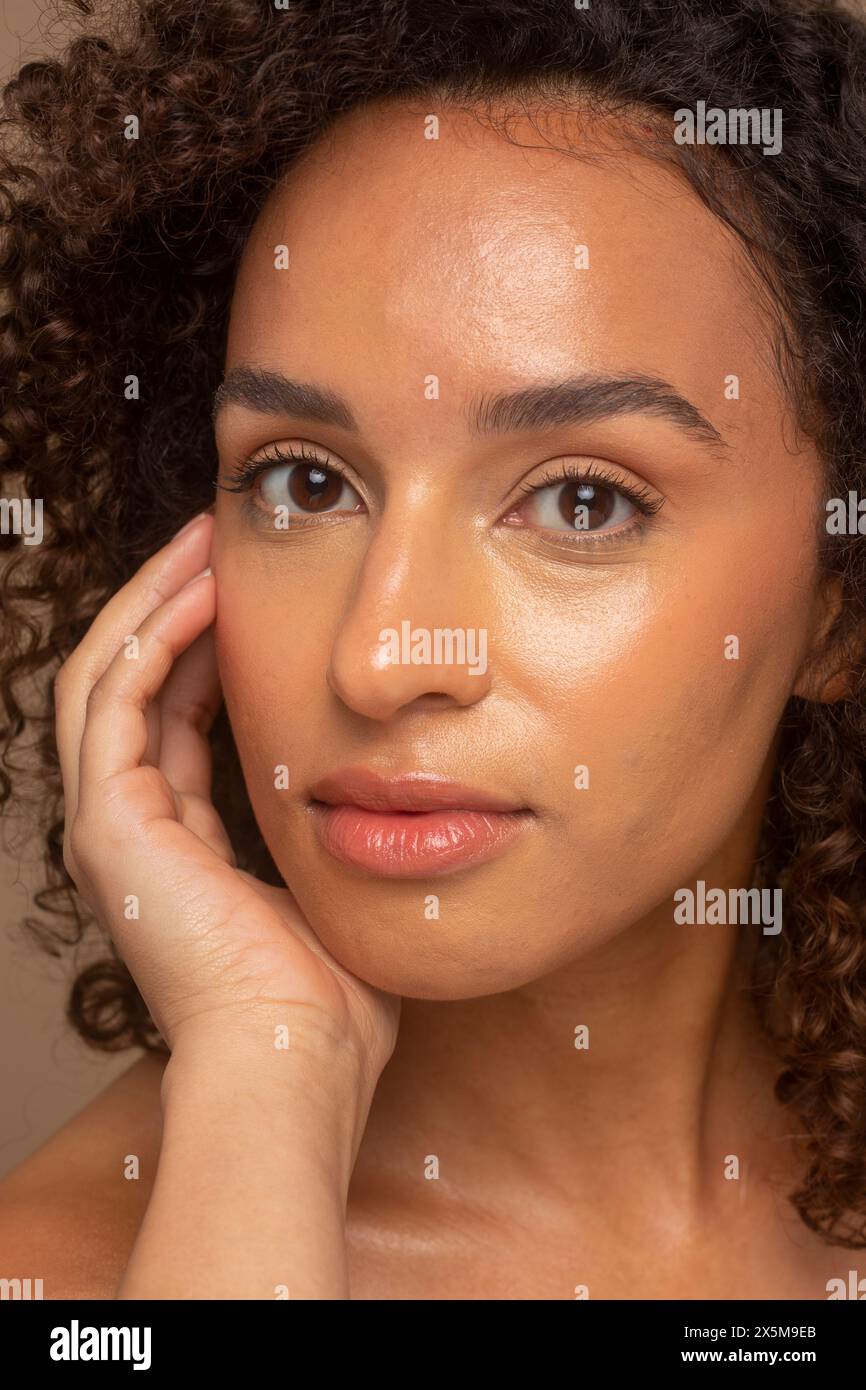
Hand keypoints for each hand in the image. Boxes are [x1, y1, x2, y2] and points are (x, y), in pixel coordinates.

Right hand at [54, 510, 399, 1078]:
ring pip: (108, 675)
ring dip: (153, 601)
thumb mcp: (328, 880)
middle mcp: (128, 826)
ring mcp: (107, 823)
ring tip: (203, 540)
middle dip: (169, 603)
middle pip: (129, 682)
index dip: (206, 646)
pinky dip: (153, 638)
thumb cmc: (327, 993)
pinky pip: (117, 698)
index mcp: (176, 842)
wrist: (296, 1055)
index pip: (174, 716)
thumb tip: (387, 778)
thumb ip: (331, 823)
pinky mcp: (107, 820)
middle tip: (215, 538)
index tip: (250, 589)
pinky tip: (202, 593)